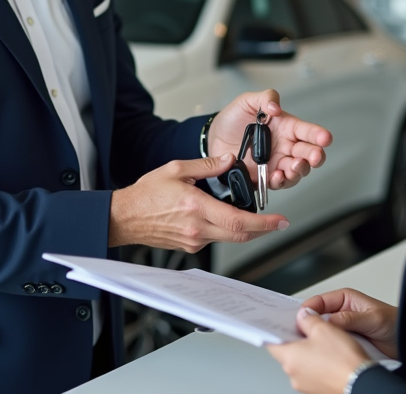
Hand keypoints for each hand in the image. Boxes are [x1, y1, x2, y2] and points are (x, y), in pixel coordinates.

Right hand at [108, 155, 289, 249]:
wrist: (125, 217)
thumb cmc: (146, 194)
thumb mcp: (176, 169)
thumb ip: (207, 165)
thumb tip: (229, 159)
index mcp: (196, 207)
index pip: (238, 220)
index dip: (264, 223)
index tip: (280, 219)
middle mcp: (198, 229)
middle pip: (240, 235)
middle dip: (264, 230)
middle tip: (279, 223)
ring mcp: (194, 241)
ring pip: (229, 238)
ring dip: (246, 230)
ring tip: (256, 218)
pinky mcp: (190, 247)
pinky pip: (215, 239)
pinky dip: (226, 230)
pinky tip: (225, 218)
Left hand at [207, 90, 331, 190]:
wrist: (214, 139)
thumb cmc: (234, 119)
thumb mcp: (247, 101)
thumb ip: (265, 98)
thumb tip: (276, 107)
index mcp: (286, 127)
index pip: (307, 131)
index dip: (318, 135)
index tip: (325, 138)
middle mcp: (286, 146)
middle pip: (308, 153)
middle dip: (315, 156)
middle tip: (314, 156)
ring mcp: (277, 163)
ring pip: (297, 171)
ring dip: (299, 170)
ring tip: (294, 166)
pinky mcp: (265, 177)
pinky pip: (278, 183)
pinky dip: (281, 181)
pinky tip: (277, 176)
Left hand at [267, 307, 370, 393]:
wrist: (361, 382)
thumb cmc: (343, 360)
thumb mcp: (324, 329)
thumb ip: (309, 319)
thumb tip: (303, 316)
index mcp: (289, 358)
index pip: (272, 341)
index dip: (277, 329)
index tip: (283, 322)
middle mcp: (293, 374)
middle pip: (288, 351)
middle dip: (297, 338)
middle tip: (308, 326)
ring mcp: (305, 384)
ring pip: (301, 362)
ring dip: (309, 351)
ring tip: (324, 341)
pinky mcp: (317, 389)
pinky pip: (312, 372)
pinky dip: (318, 363)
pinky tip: (331, 356)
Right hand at [301, 288, 398, 359]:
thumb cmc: (396, 323)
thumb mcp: (373, 318)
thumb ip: (350, 318)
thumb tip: (328, 321)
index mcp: (346, 299)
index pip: (319, 301)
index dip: (308, 310)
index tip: (300, 320)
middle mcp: (342, 312)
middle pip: (318, 317)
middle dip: (310, 325)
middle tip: (302, 334)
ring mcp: (344, 328)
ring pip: (324, 333)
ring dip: (320, 338)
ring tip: (314, 344)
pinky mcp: (347, 342)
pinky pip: (332, 344)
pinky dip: (328, 348)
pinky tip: (326, 352)